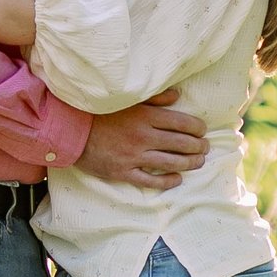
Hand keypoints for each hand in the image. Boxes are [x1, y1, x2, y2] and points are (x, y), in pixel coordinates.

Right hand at [76, 94, 209, 189]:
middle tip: (205, 147)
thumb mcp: (127, 100)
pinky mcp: (123, 172)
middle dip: (198, 147)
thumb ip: (154, 98)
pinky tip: (177, 179)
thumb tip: (178, 96)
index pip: (182, 123)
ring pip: (171, 163)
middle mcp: (143, 137)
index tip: (202, 130)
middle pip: (181, 144)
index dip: (198, 128)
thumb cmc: (100, 112)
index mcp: (146, 116)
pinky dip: (168, 181)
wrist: (71, 130)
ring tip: (199, 162)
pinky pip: (151, 181)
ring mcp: (134, 156)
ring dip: (190, 163)